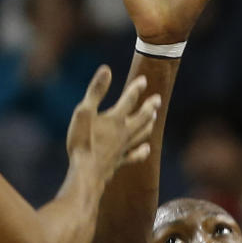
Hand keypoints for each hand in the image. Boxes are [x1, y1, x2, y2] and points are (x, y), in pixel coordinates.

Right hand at [66, 67, 160, 184]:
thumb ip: (96, 91)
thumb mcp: (84, 112)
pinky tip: (147, 149)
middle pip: (141, 117)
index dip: (136, 88)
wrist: (86, 173)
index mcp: (115, 119)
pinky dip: (142, 151)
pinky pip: (135, 155)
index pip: (129, 99)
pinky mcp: (119, 162)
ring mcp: (123, 148)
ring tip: (154, 118)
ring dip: (148, 124)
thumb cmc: (83, 142)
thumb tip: (106, 69)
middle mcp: (123, 132)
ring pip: (141, 134)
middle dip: (150, 107)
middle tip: (158, 99)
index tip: (144, 80)